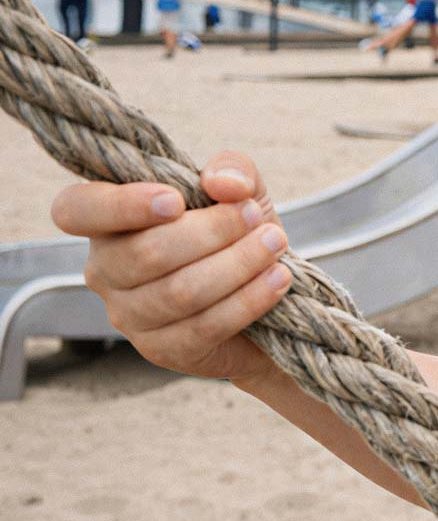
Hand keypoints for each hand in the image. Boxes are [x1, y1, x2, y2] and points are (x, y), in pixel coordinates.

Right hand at [50, 151, 292, 384]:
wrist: (266, 296)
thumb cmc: (237, 235)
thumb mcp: (241, 191)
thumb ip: (232, 170)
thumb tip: (222, 182)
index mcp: (108, 223)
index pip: (76, 209)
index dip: (120, 205)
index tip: (175, 199)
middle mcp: (105, 270)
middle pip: (146, 252)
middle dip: (213, 231)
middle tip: (255, 216)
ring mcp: (128, 315)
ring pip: (179, 292)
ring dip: (238, 264)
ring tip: (275, 243)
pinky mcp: (161, 350)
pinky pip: (204, 326)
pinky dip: (249, 299)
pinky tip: (277, 278)